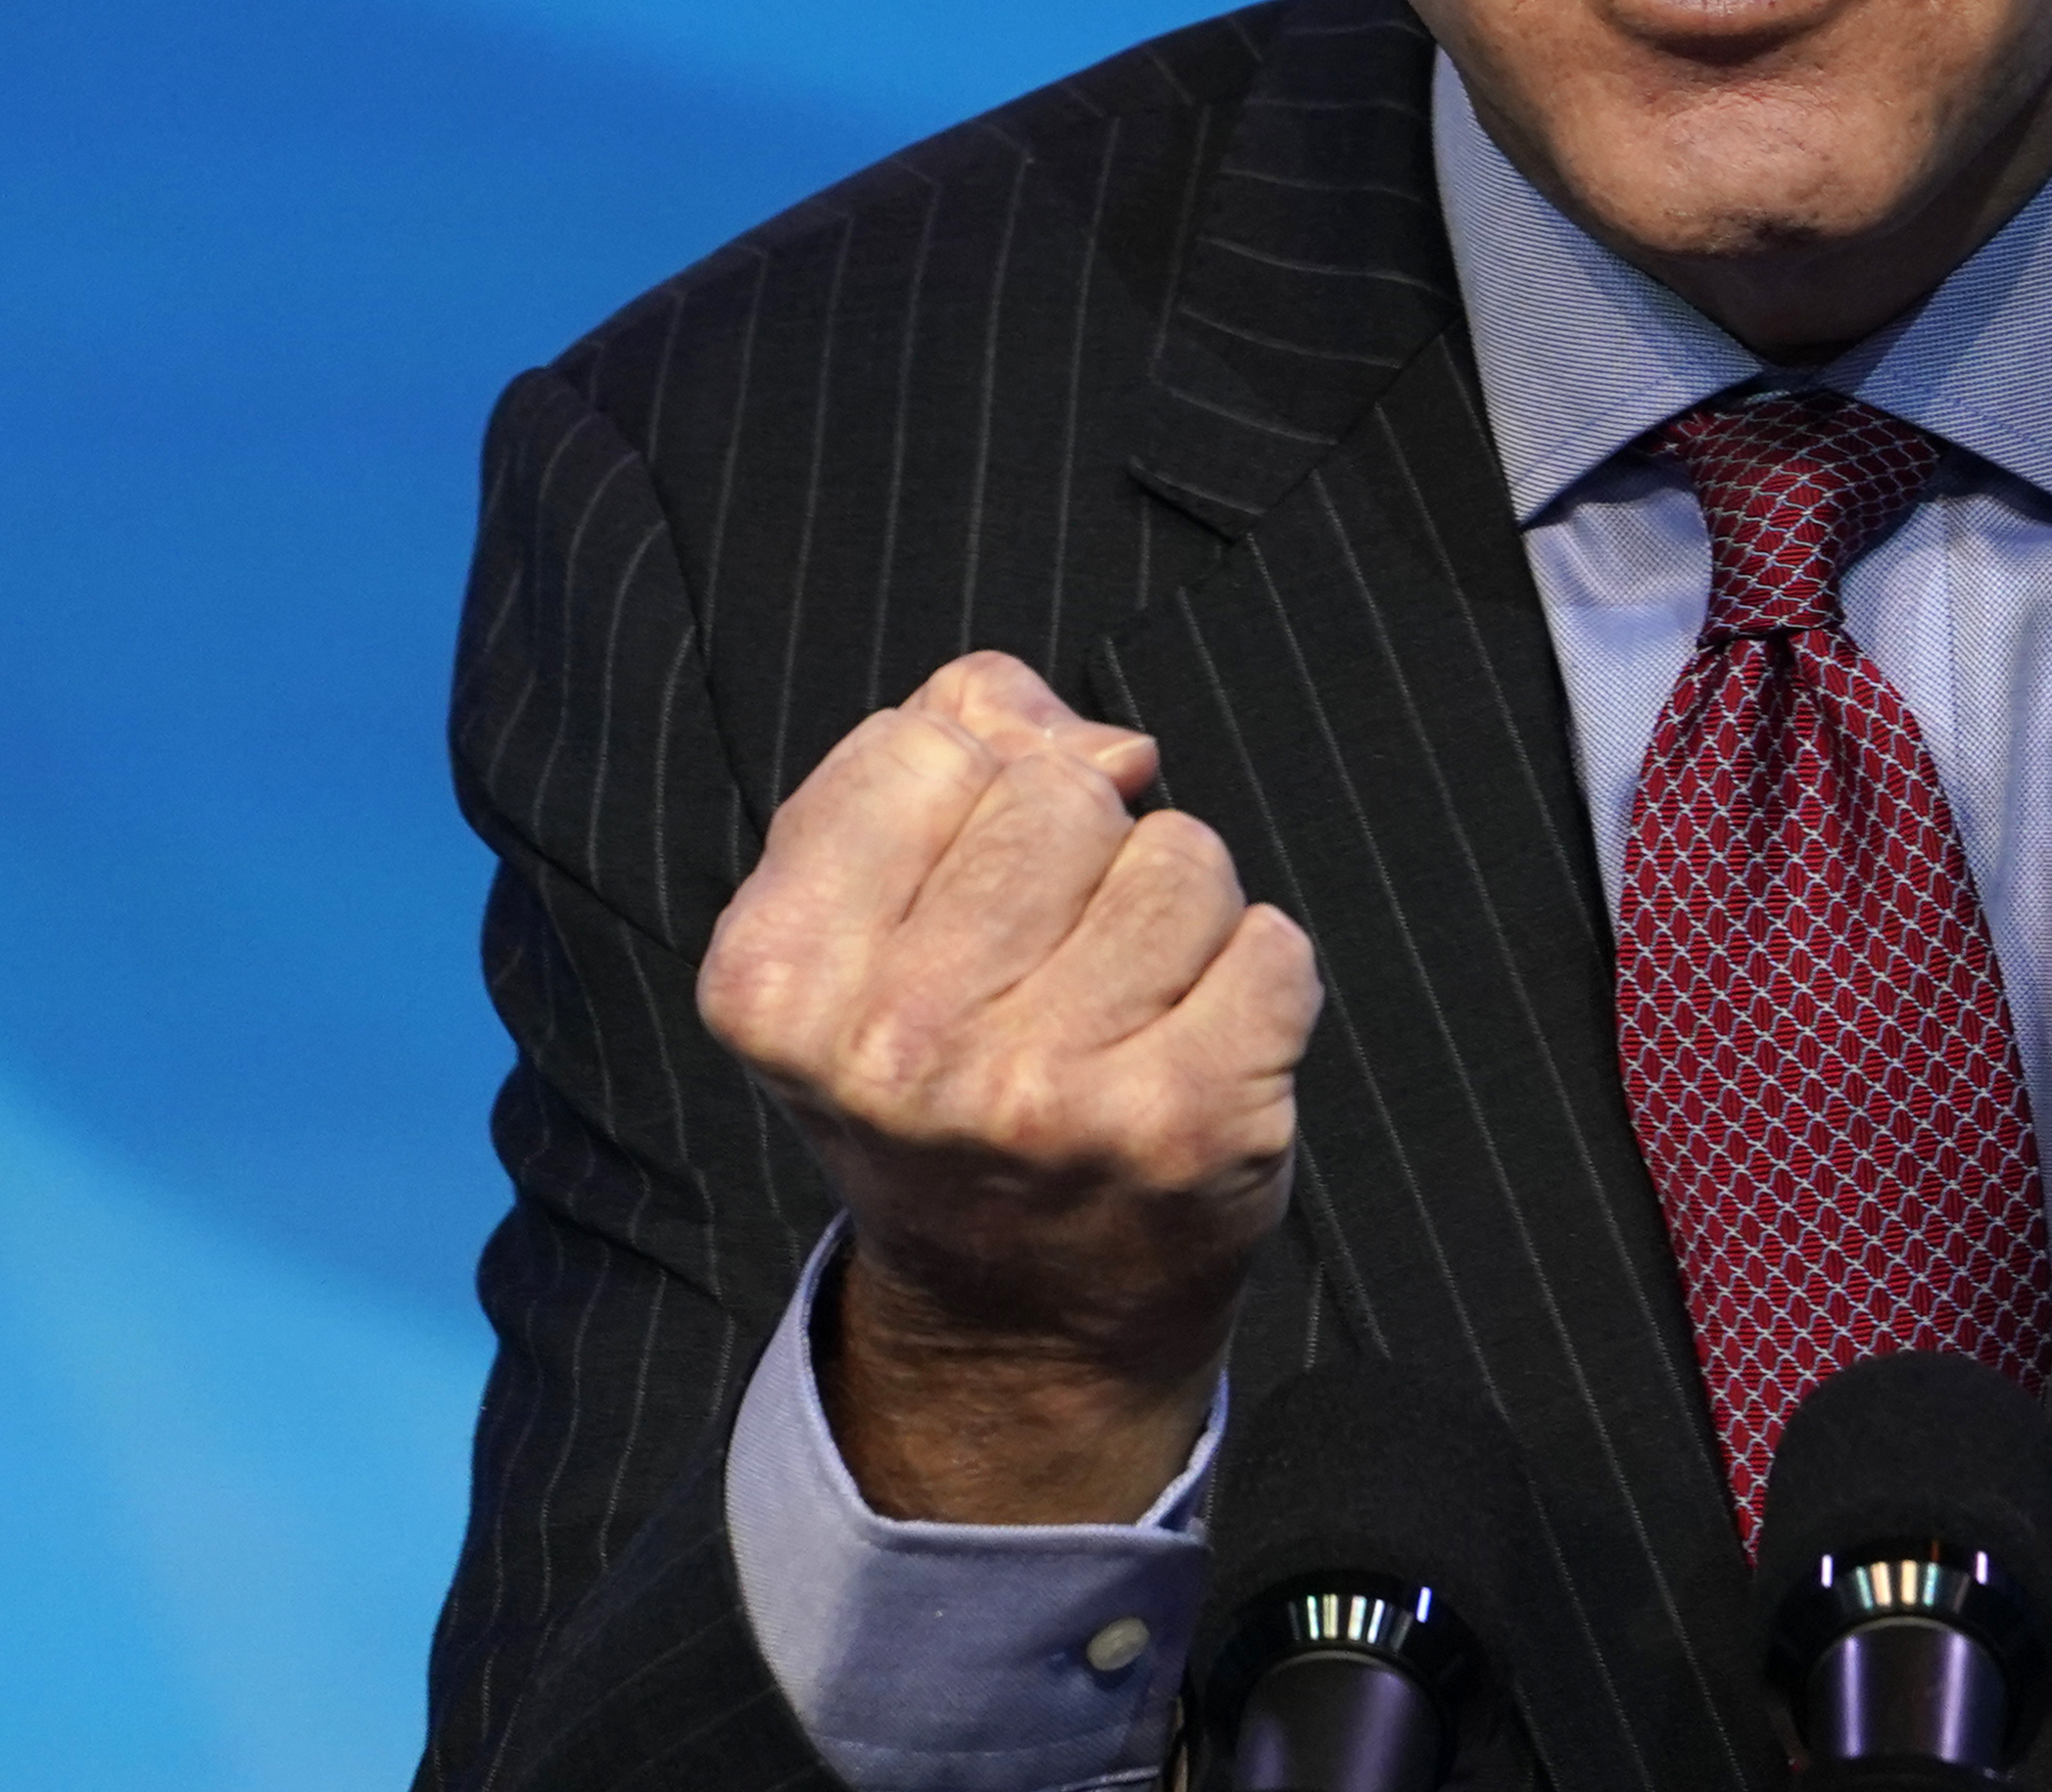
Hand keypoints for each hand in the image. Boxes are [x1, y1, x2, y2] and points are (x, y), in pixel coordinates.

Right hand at [695, 651, 1323, 1520]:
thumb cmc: (939, 1085)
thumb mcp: (858, 924)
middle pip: (1062, 792)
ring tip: (1117, 1011)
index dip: (968, 788)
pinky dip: (1252, 980)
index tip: (955, 893)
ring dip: (1172, 913)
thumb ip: (939, 756)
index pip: (928, 743)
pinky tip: (1188, 1051)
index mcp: (779, 982)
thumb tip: (1081, 730)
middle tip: (1044, 969)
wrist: (1011, 1322)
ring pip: (1180, 856)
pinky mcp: (1186, 1128)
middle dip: (1077, 847)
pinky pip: (1272, 944)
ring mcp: (1048, 1096)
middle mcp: (900, 1050)